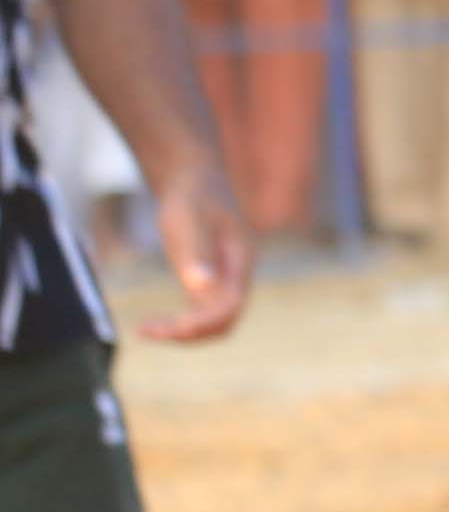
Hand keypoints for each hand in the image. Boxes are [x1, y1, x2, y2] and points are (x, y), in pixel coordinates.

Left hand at [137, 145, 253, 341]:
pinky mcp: (208, 280)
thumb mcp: (188, 220)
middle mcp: (237, 277)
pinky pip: (200, 313)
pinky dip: (179, 323)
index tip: (166, 328)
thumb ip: (197, 253)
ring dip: (182, 332)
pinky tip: (153, 323)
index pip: (230, 307)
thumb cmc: (191, 195)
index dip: (201, 323)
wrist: (194, 178)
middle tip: (148, 332)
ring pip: (212, 322)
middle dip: (190, 333)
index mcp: (240, 262)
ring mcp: (224, 280)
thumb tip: (201, 287)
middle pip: (224, 322)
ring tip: (145, 331)